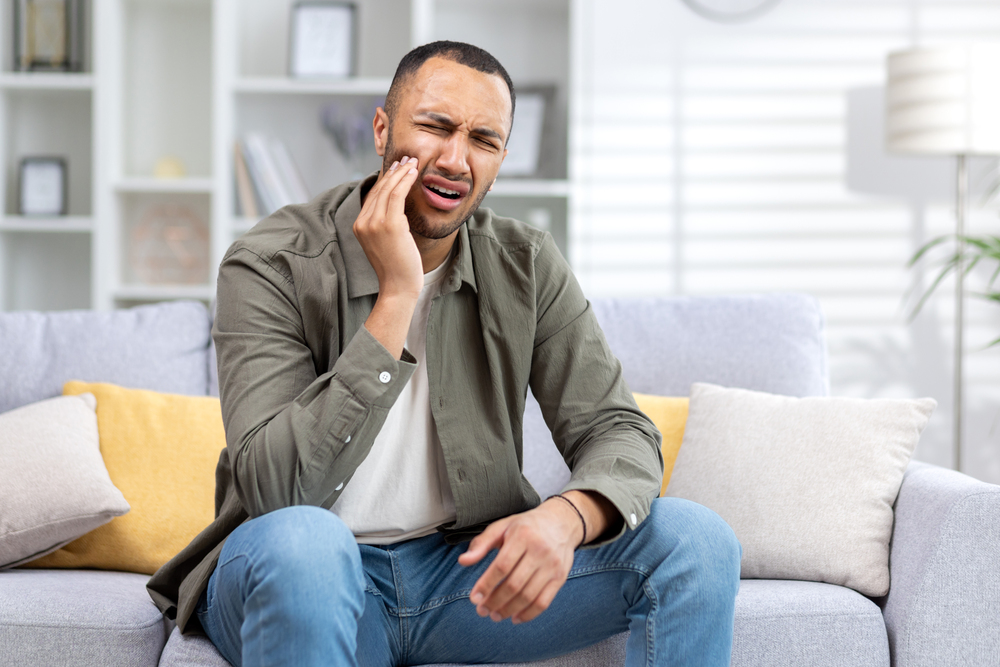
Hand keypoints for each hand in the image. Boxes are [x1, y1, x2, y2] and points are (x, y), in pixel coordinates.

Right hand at [355, 157, 422, 358]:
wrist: (398, 287)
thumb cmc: (397, 268)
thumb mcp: (386, 242)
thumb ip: (385, 224)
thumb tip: (397, 209)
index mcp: (359, 226)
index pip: (372, 195)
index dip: (385, 179)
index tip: (397, 168)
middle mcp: (363, 222)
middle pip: (379, 189)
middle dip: (394, 171)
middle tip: (406, 159)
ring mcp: (374, 223)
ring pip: (388, 188)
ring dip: (402, 172)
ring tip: (413, 162)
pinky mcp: (389, 224)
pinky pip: (397, 194)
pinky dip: (405, 180)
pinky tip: (414, 173)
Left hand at [457, 498, 582, 624]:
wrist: (562, 522)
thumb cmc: (526, 526)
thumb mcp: (502, 527)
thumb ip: (482, 543)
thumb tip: (463, 561)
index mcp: (522, 536)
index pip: (502, 566)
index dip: (486, 584)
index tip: (474, 598)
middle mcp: (540, 550)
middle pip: (514, 584)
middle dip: (495, 601)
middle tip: (482, 610)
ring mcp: (552, 565)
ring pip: (528, 596)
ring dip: (509, 610)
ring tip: (495, 615)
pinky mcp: (560, 577)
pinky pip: (544, 602)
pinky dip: (528, 614)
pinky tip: (515, 617)